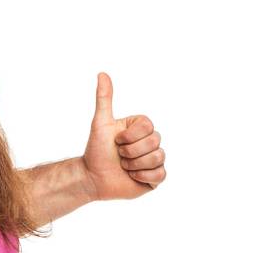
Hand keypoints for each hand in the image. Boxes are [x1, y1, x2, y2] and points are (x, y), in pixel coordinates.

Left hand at [83, 72, 166, 200]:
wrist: (92, 178)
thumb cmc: (96, 150)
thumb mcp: (100, 123)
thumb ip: (104, 98)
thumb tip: (102, 73)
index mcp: (141, 127)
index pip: (148, 126)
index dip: (130, 136)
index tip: (116, 141)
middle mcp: (149, 141)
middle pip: (154, 141)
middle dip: (131, 151)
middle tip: (119, 156)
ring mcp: (153, 160)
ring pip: (158, 157)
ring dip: (135, 164)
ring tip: (124, 167)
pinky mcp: (154, 178)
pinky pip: (160, 175)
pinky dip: (143, 176)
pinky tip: (131, 176)